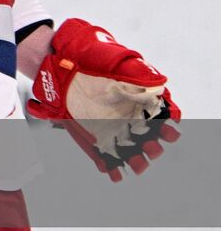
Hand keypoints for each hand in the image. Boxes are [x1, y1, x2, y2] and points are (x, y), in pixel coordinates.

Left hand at [28, 18, 179, 181]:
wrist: (60, 59)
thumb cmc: (91, 55)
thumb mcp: (114, 56)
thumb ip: (137, 69)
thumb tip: (160, 81)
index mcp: (140, 98)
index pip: (162, 117)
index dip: (168, 126)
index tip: (169, 131)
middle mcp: (129, 116)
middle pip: (149, 138)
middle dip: (154, 146)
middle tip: (152, 147)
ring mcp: (112, 127)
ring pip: (130, 150)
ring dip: (137, 160)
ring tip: (137, 166)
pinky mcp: (93, 136)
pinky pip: (105, 157)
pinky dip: (111, 168)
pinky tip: (114, 175)